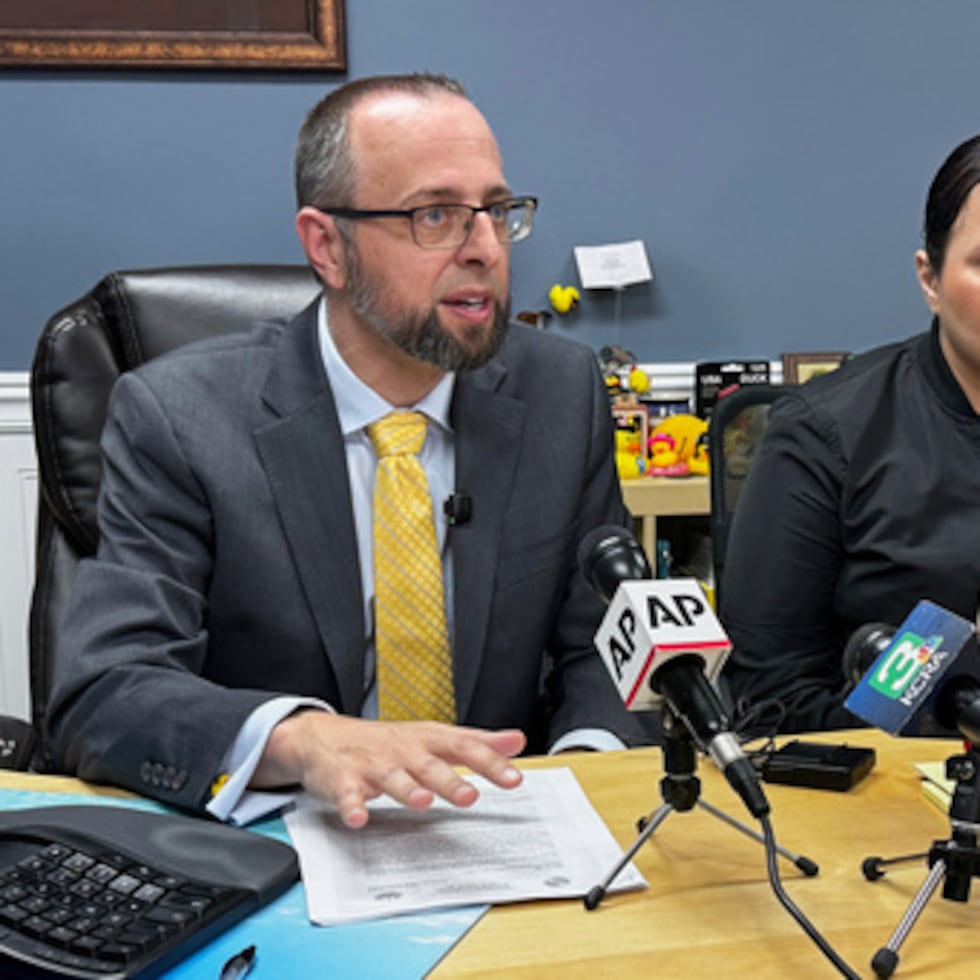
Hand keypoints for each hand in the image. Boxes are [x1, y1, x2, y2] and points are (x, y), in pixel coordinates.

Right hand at [252, 711, 525, 828]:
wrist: (327, 736)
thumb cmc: (391, 742)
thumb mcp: (436, 737)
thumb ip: (476, 742)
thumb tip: (516, 741)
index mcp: (428, 740)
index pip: (464, 747)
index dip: (489, 762)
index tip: (513, 778)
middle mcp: (404, 751)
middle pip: (430, 765)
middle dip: (450, 780)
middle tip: (472, 797)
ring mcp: (374, 764)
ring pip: (392, 777)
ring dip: (407, 789)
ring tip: (423, 802)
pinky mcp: (345, 780)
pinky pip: (348, 795)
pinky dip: (353, 806)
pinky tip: (359, 818)